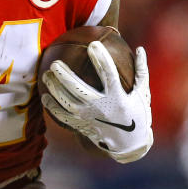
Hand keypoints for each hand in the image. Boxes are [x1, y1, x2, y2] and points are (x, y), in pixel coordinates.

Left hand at [41, 42, 152, 162]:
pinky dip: (53, 108)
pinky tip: (44, 97)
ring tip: (46, 75)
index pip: (108, 74)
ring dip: (54, 89)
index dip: (101, 59)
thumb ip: (141, 71)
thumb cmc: (137, 114)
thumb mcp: (143, 93)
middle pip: (78, 89)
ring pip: (67, 102)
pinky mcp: (83, 126)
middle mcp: (102, 108)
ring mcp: (90, 118)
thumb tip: (140, 48)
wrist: (130, 144)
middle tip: (55, 63)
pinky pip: (64, 117)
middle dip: (64, 76)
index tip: (93, 44)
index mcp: (118, 98)